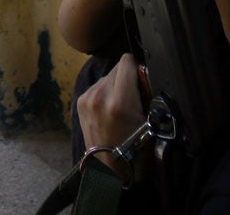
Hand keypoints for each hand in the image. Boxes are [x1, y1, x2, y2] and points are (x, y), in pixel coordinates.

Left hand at [76, 53, 146, 172]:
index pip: (127, 61)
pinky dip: (105, 92)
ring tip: (120, 105)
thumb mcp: (148, 121)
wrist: (107, 167)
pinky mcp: (81, 101)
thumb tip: (144, 75)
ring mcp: (88, 98)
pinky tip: (108, 109)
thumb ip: (146, 94)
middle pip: (117, 67)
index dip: (137, 68)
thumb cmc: (133, 148)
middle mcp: (100, 95)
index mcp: (119, 100)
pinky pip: (97, 86)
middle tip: (133, 95)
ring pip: (107, 77)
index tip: (141, 79)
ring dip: (115, 85)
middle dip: (126, 77)